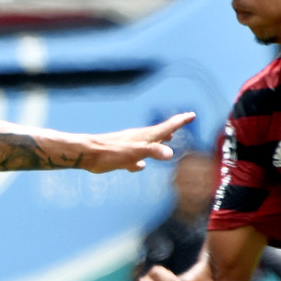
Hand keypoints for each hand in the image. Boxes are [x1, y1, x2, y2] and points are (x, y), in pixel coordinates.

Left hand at [77, 112, 195, 172]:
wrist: (88, 154)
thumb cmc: (111, 152)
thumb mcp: (136, 152)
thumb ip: (153, 151)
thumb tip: (171, 153)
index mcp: (145, 136)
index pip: (167, 126)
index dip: (181, 121)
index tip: (192, 114)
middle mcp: (138, 139)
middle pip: (159, 133)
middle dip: (172, 128)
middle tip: (183, 122)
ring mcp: (129, 147)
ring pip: (148, 144)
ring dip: (159, 143)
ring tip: (168, 140)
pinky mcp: (120, 157)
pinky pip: (135, 158)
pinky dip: (140, 161)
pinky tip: (139, 166)